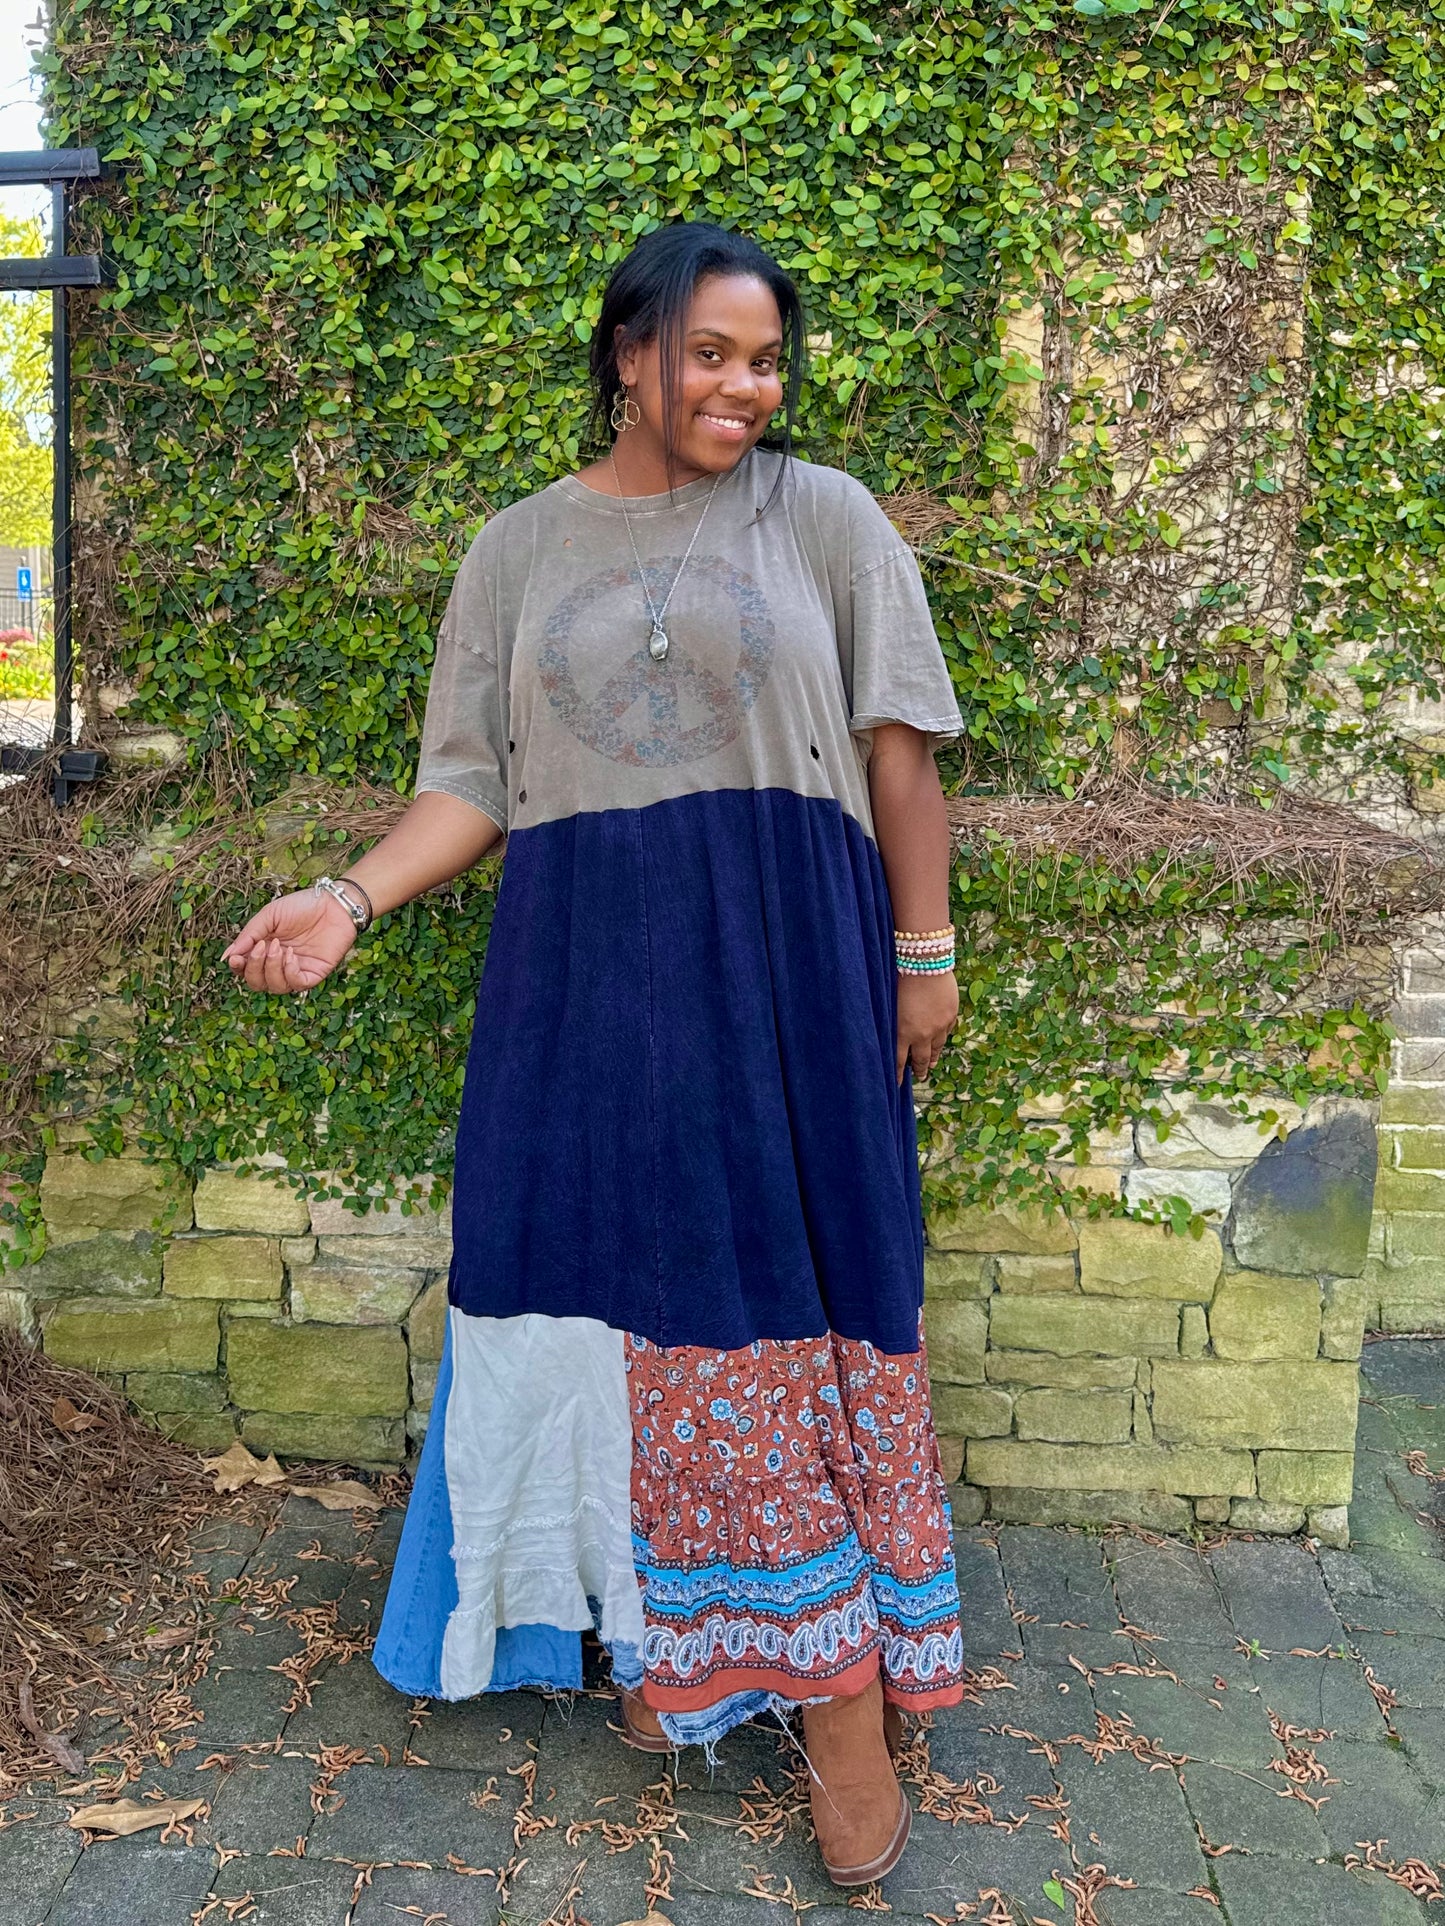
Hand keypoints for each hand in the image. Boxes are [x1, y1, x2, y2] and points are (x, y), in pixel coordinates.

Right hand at [221, 888, 357, 993]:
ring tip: (280, 947)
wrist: (333, 904)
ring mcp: (296, 970)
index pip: (245, 969)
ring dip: (272, 969)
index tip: (235, 958)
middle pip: (256, 983)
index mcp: (264, 949)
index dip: (238, 968)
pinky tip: (292, 956)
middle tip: (262, 947)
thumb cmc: (302, 906)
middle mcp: (278, 964)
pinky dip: (289, 973)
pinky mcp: (314, 974)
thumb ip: (249, 935)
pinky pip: (296, 985)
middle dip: (254, 968)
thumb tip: (228, 956)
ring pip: (275, 987)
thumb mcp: (269, 916)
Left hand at [896, 971, 958, 1084]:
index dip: (899, 1074)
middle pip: (922, 1059)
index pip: (900, 1061)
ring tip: (932, 1063)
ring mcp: (939, 1025)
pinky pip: (947, 1032)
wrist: (924, 961)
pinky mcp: (951, 1015)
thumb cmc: (899, 978)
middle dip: (920, 1069)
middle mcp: (923, 1034)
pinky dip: (942, 1038)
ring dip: (934, 1057)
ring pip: (937, 1048)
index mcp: (903, 1032)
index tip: (898, 1083)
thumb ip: (892, 1024)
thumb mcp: (889, 1005)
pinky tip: (940, 1041)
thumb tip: (893, 1037)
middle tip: (920, 1076)